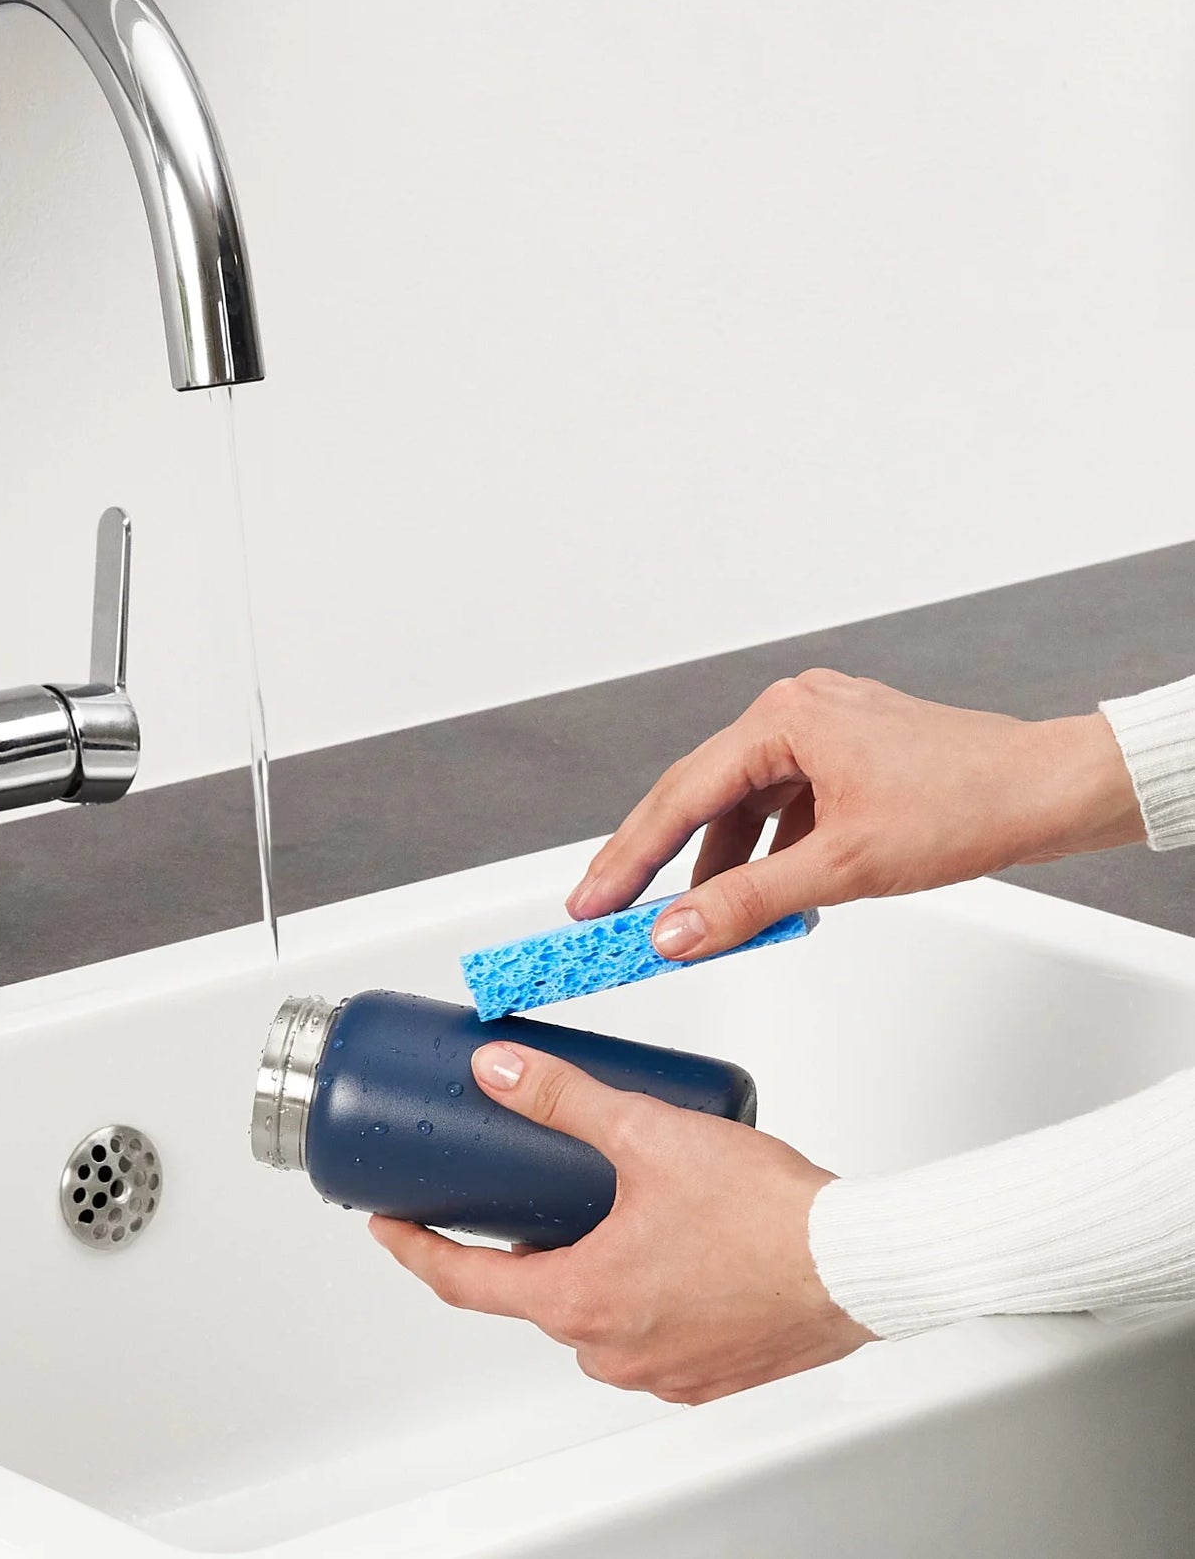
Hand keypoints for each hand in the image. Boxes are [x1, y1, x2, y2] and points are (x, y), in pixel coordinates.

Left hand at [371, 1043, 869, 1402]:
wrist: (861, 1264)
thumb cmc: (769, 1215)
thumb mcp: (646, 1135)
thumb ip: (566, 1098)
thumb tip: (498, 1070)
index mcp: (583, 1302)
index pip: (464, 1283)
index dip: (416, 1249)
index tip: (389, 1225)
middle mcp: (614, 1350)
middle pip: (527, 1295)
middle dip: (505, 1244)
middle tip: (491, 1194)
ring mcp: (662, 1369)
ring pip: (588, 1314)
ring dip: (573, 1265)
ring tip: (578, 1206)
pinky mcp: (706, 1370)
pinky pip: (641, 1332)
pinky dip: (627, 1290)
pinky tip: (647, 1245)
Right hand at [568, 671, 1143, 961]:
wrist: (1053, 791)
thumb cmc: (970, 805)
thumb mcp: (844, 868)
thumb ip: (748, 902)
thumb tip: (676, 932)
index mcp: (782, 718)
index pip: (680, 796)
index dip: (628, 856)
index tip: (591, 901)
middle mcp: (794, 711)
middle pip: (701, 795)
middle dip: (658, 861)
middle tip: (608, 911)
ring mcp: (821, 729)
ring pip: (742, 805)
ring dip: (718, 863)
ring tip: (690, 921)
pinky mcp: (845, 754)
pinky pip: (781, 805)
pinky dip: (764, 851)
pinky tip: (762, 893)